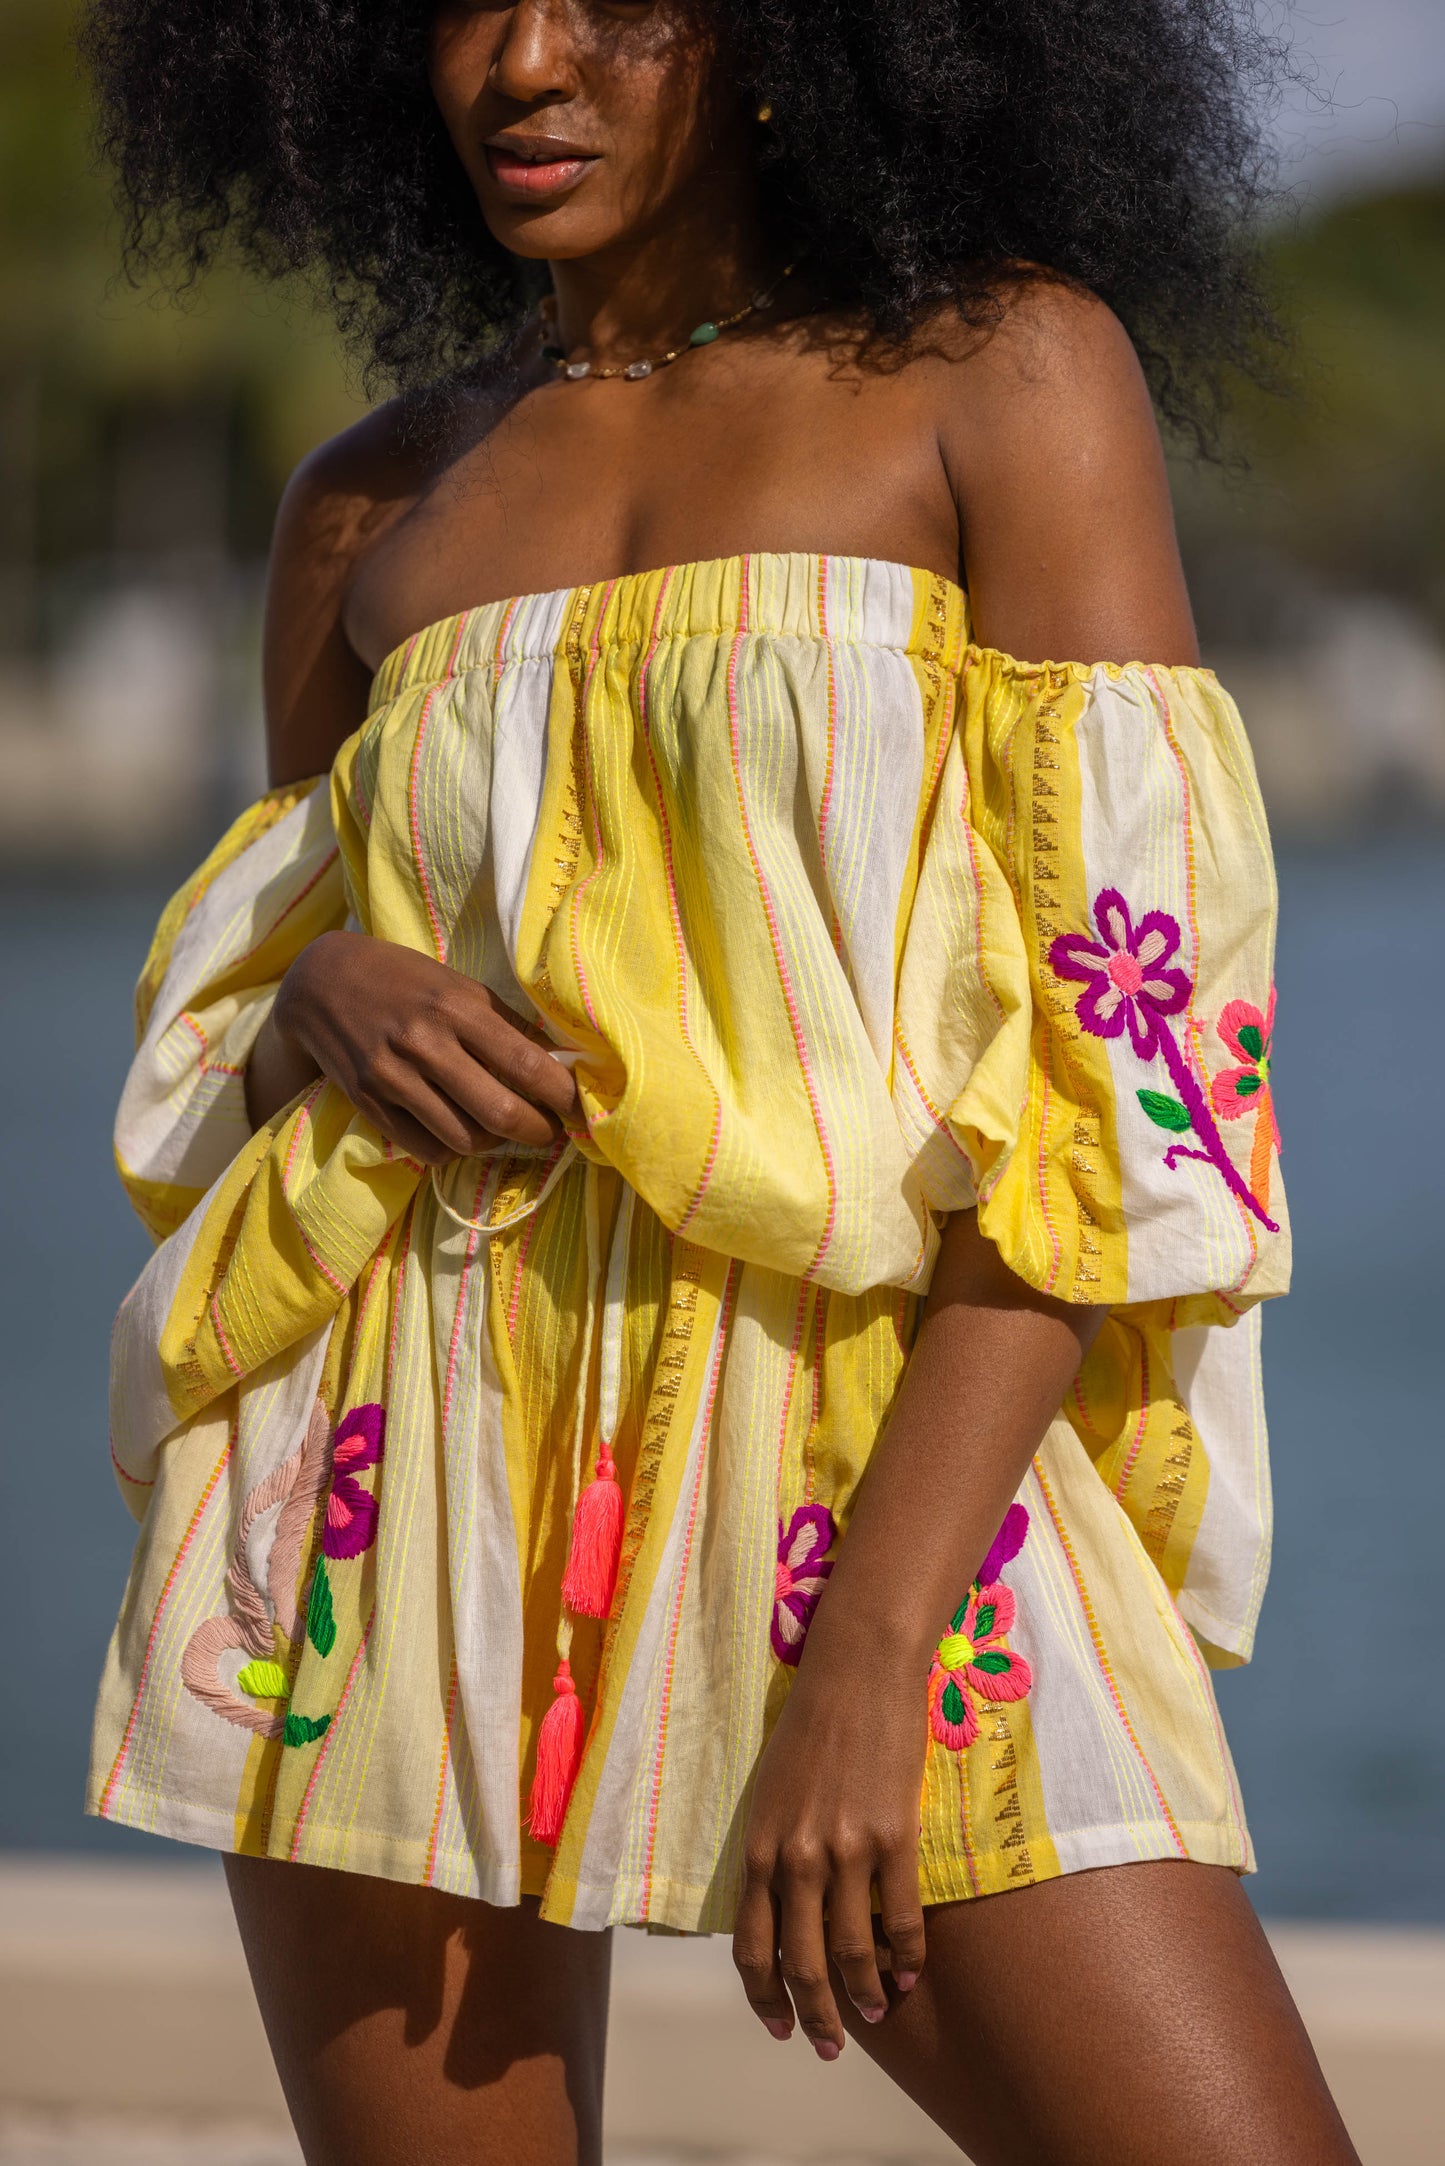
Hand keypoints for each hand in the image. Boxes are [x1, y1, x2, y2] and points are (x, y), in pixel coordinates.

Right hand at [258, 930, 578, 1162]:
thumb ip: (503, 1022)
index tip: (582, 1109)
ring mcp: (393, 1076)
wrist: (321, 981)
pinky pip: (426, 1148)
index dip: (564, 1096)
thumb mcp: (457, 985)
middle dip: (538, 1131)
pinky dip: (452, 1149)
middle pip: (500, 1113)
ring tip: (501, 1130)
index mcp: (457, 1006)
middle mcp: (425, 1042)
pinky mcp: (368, 1102)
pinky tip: (459, 1131)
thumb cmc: (405, 980)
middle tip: (550, 1131)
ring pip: (465, 1139)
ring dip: (494, 1143)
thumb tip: (559, 1061)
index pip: (527, 1063)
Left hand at [732, 1620, 929, 2058]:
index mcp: (759, 1847)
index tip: (779, 2028)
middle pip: (802, 1963)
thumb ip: (773, 1850)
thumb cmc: (812, 1725)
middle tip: (828, 2047)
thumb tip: (784, 1909)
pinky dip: (907, 1958)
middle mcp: (796, 1857)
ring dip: (863, 1997)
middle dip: (815, 2017)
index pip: (751, 1947)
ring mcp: (846, 1850)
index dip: (765, 1997)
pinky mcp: (895, 1837)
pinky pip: (902, 1919)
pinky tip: (910, 1975)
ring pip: (852, 1952)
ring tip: (875, 2015)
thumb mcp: (772, 1792)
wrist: (857, 1670)